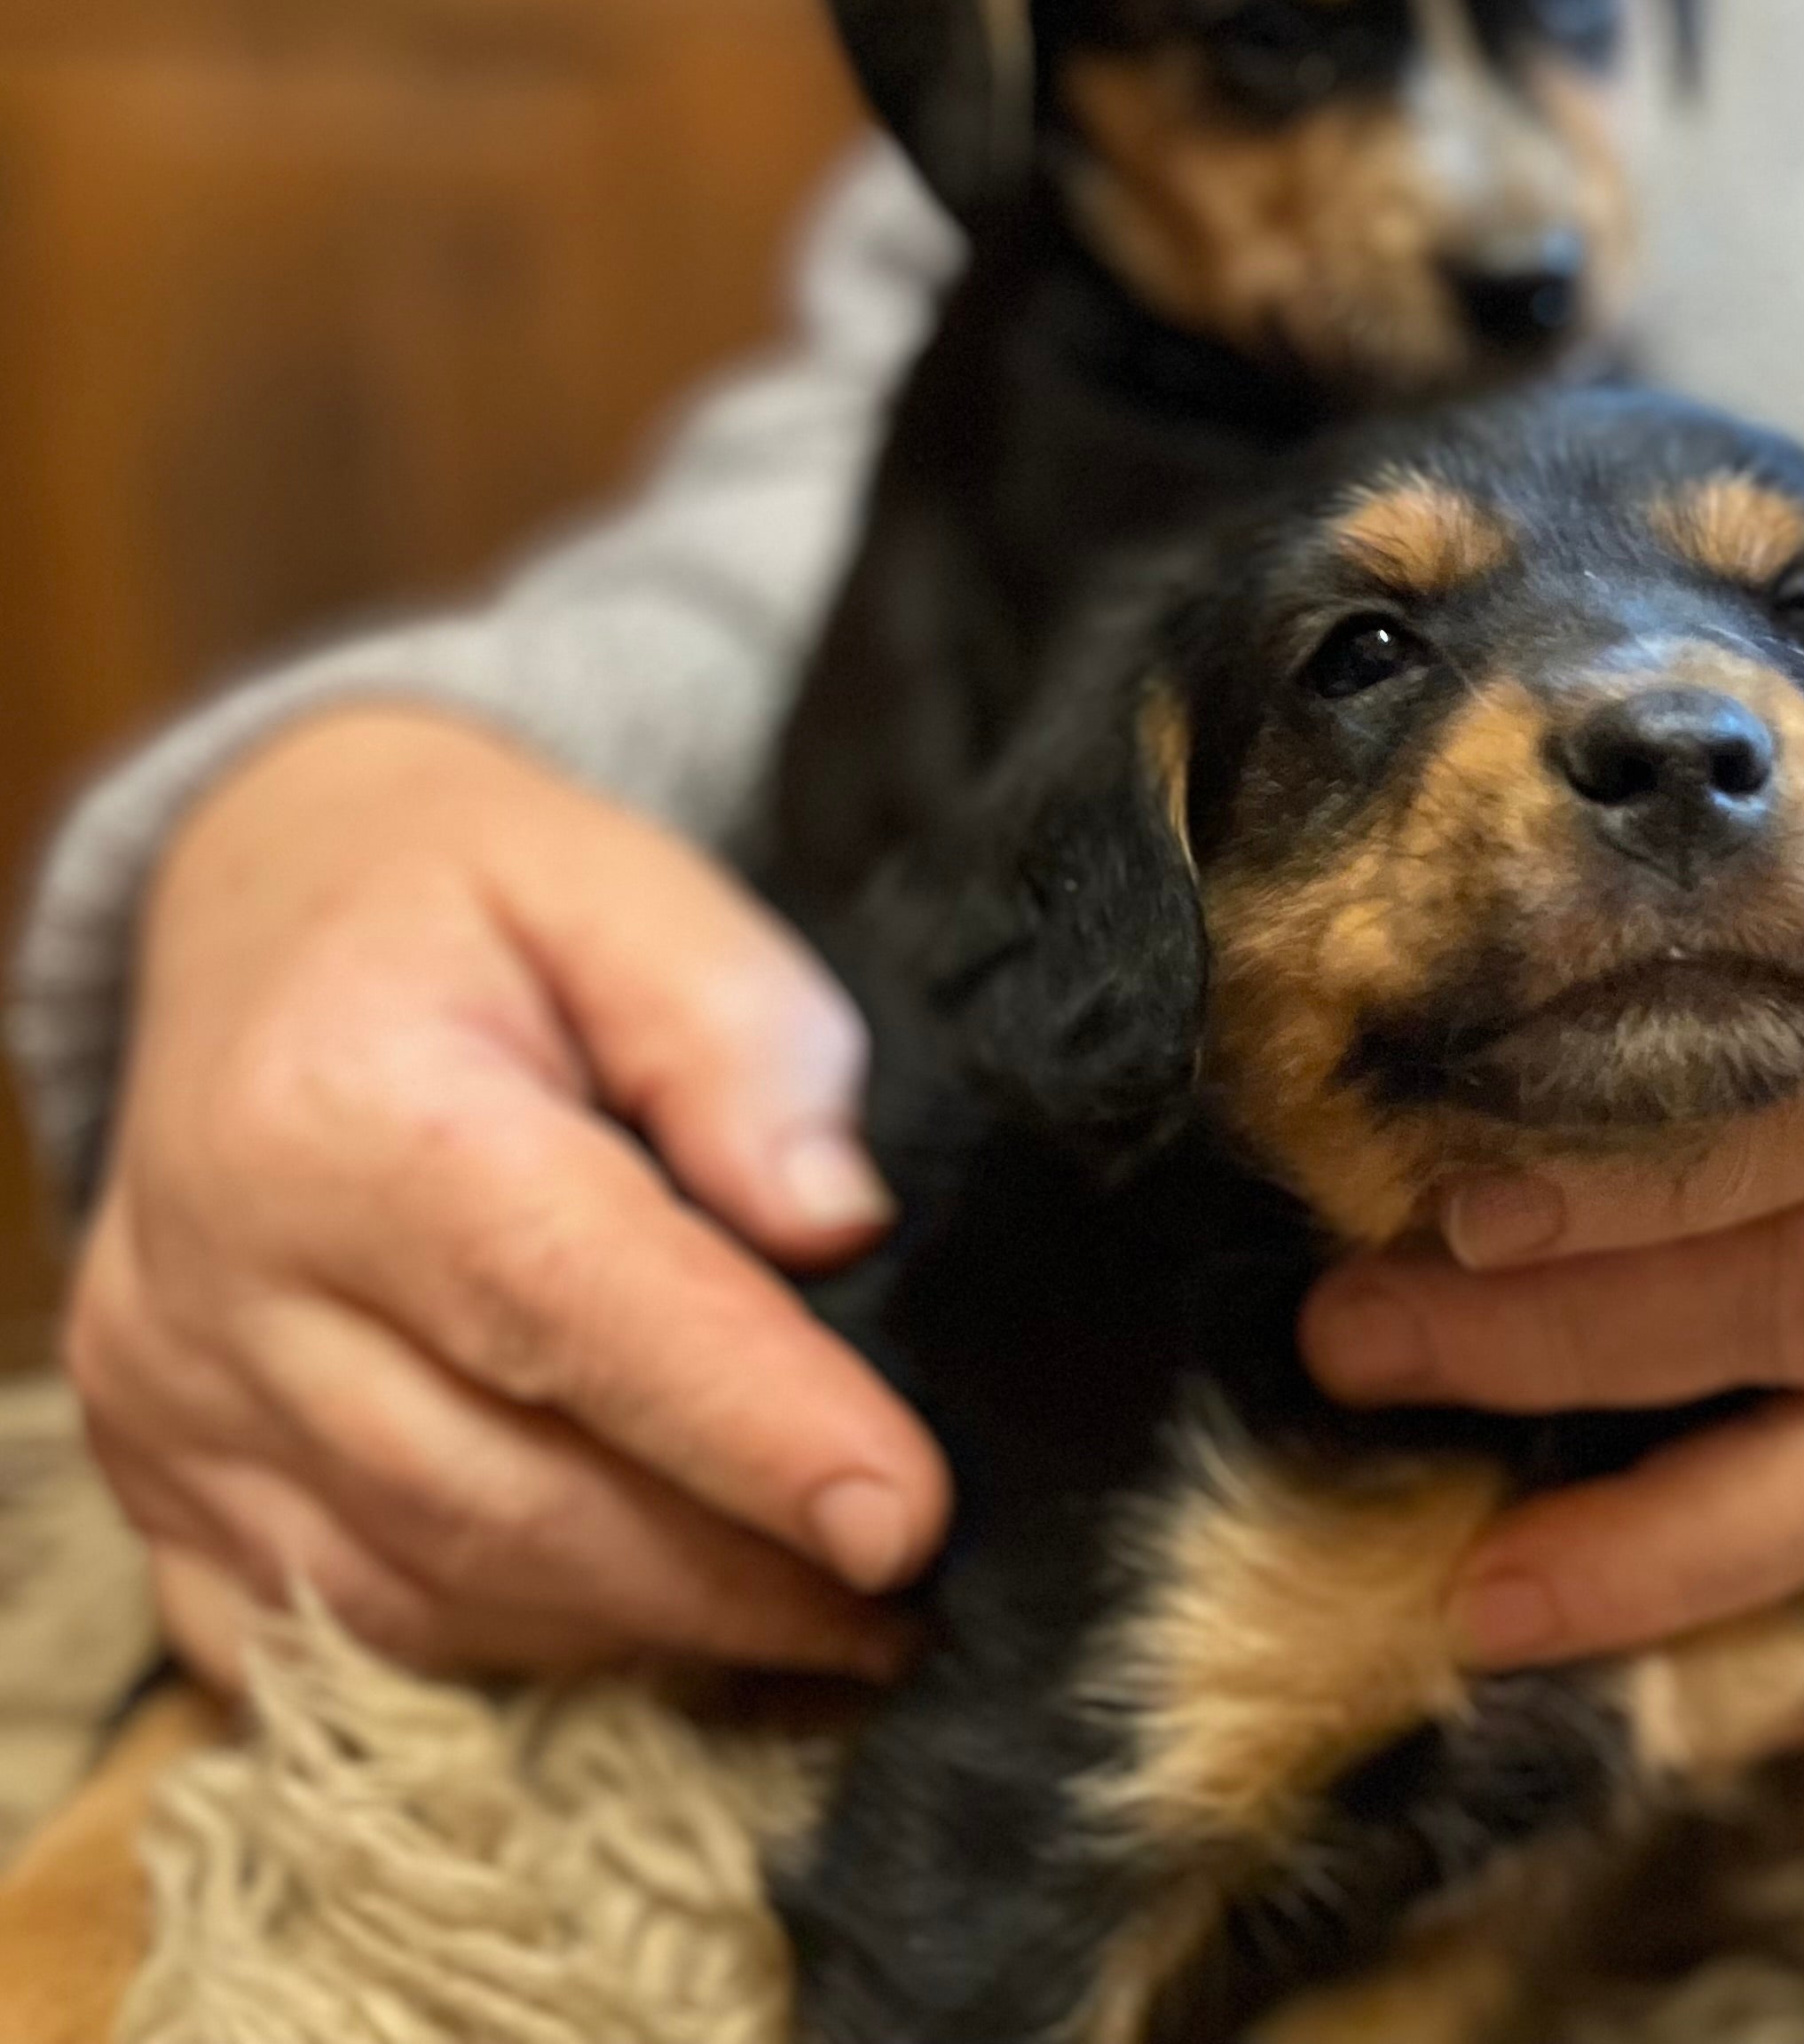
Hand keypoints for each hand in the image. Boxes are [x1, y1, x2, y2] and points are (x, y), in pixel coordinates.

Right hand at [65, 705, 948, 1687]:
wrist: (258, 909)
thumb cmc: (469, 898)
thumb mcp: (625, 885)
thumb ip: (741, 1038)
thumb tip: (833, 1219)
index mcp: (338, 1109)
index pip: (568, 1303)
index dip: (749, 1424)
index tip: (907, 1517)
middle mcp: (221, 1281)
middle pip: (501, 1492)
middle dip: (728, 1572)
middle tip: (907, 1590)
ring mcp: (171, 1406)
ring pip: (426, 1594)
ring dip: (643, 1628)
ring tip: (823, 1615)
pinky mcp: (162, 1488)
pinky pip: (337, 1637)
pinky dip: (507, 1653)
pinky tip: (646, 1620)